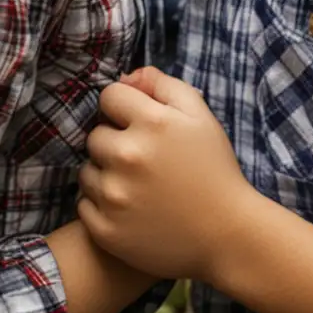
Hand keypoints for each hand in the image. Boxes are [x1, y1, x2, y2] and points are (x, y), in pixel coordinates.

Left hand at [77, 66, 256, 283]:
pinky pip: (84, 205)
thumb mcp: (199, 115)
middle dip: (114, 142)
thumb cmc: (214, 170)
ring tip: (136, 186)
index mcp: (151, 123)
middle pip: (94, 135)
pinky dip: (101, 205)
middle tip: (141, 160)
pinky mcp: (107, 231)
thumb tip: (127, 77)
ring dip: (105, 174)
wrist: (228, 235)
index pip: (109, 97)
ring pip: (86, 171)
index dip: (124, 108)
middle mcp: (127, 157)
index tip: (139, 125)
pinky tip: (129, 208)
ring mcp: (115, 197)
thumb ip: (162, 85)